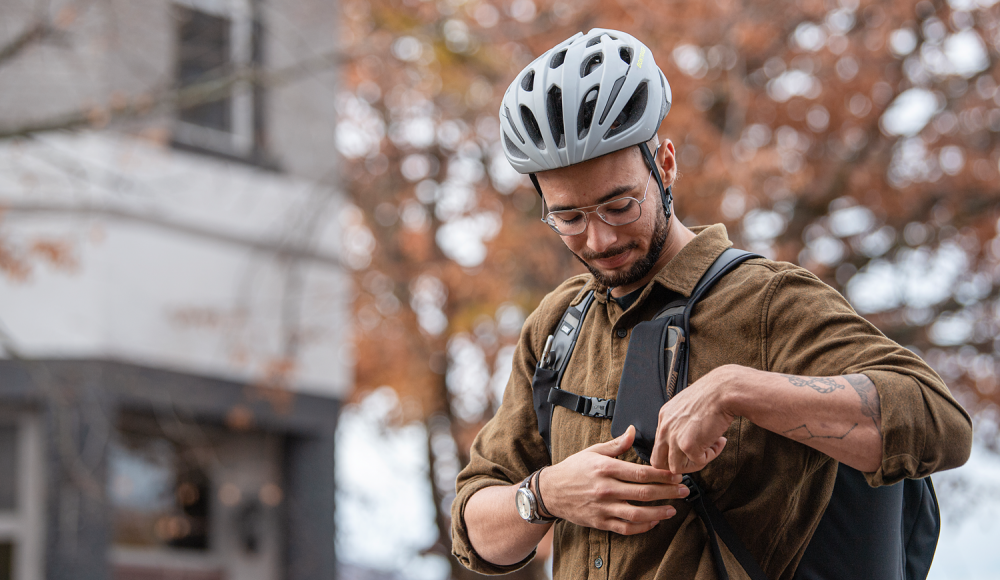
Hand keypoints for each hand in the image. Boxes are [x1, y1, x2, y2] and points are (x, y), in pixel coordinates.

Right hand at [541, 425, 688, 534]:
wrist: (551, 491)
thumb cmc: (573, 469)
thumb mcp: (593, 451)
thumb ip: (617, 444)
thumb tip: (633, 430)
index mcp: (605, 468)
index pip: (641, 472)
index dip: (662, 474)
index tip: (676, 475)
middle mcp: (606, 488)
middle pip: (644, 492)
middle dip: (668, 492)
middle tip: (684, 490)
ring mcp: (603, 507)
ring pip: (638, 513)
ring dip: (659, 512)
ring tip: (673, 509)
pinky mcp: (600, 522)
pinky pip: (626, 528)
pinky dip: (642, 527)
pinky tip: (654, 522)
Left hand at [650, 365, 736, 472]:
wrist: (724, 391)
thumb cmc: (712, 396)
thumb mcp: (688, 407)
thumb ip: (681, 424)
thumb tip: (686, 443)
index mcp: (664, 417)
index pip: (660, 446)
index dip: (675, 452)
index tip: (691, 450)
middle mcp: (665, 428)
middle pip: (658, 462)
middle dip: (677, 465)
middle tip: (696, 459)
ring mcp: (674, 438)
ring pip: (676, 468)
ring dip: (696, 462)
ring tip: (712, 447)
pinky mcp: (688, 446)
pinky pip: (698, 462)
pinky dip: (711, 455)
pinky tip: (720, 441)